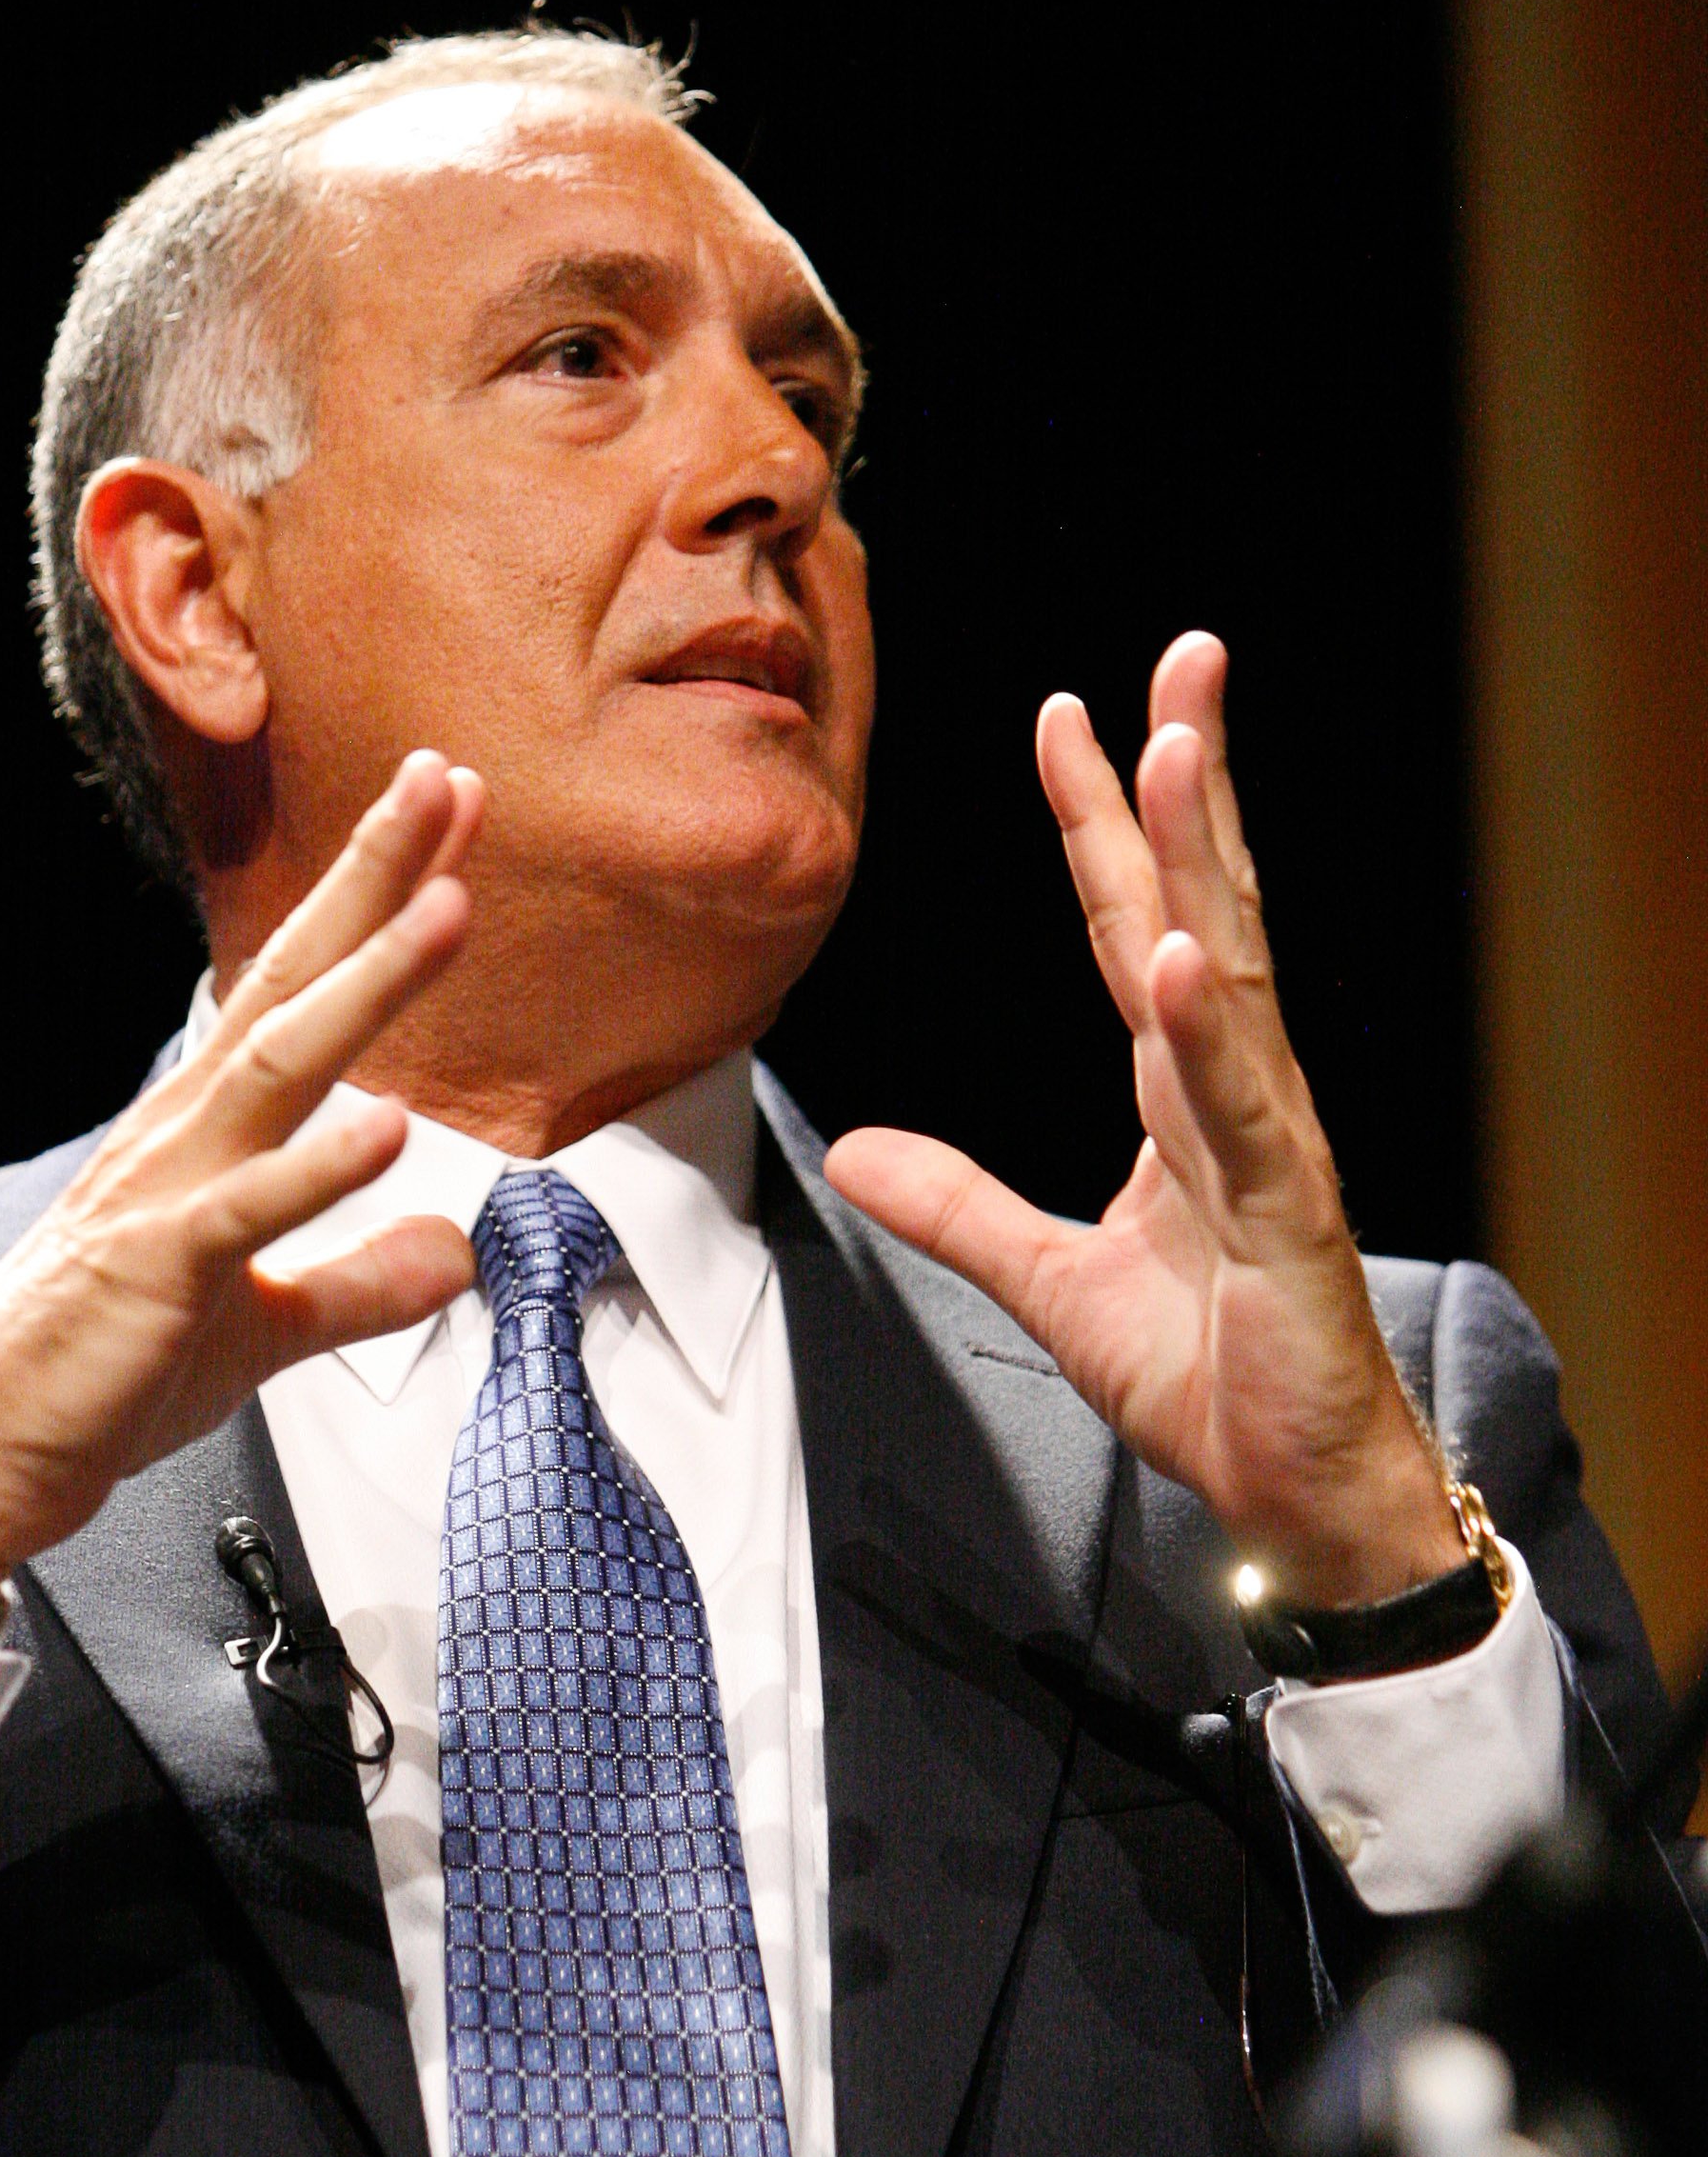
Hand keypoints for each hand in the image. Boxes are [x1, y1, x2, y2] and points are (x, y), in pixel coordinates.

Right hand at [0, 751, 483, 1640]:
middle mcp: (188, 1134)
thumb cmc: (95, 1376)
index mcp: (209, 1131)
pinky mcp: (157, 1271)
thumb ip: (359, 1283)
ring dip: (370, 982)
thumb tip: (450, 1249)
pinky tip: (389, 1124)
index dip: (376, 904)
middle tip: (444, 782)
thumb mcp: (264, 1327)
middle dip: (374, 880)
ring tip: (447, 907)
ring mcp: (169, 1192)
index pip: (305, 990)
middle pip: (296, 982)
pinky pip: (246, 1211)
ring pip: (282, 1064)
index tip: (445, 824)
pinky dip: (317, 1168)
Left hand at [825, 633, 1456, 1606]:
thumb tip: (856, 1150)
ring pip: (1233, 974)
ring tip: (1178, 748)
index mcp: (1182, 1092)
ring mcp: (1271, 1144)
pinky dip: (1210, 1033)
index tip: (1071, 715)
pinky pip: (1243, 1111)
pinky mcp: (1289, 1217)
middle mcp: (1236, 1091)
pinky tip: (1178, 960)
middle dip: (1188, 781)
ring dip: (1204, 860)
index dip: (1101, 823)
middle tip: (1185, 658)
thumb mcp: (1051, 1282)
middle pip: (1205, 905)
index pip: (1130, 926)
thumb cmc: (1211, 1378)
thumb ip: (960, 1209)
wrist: (1299, 1497)